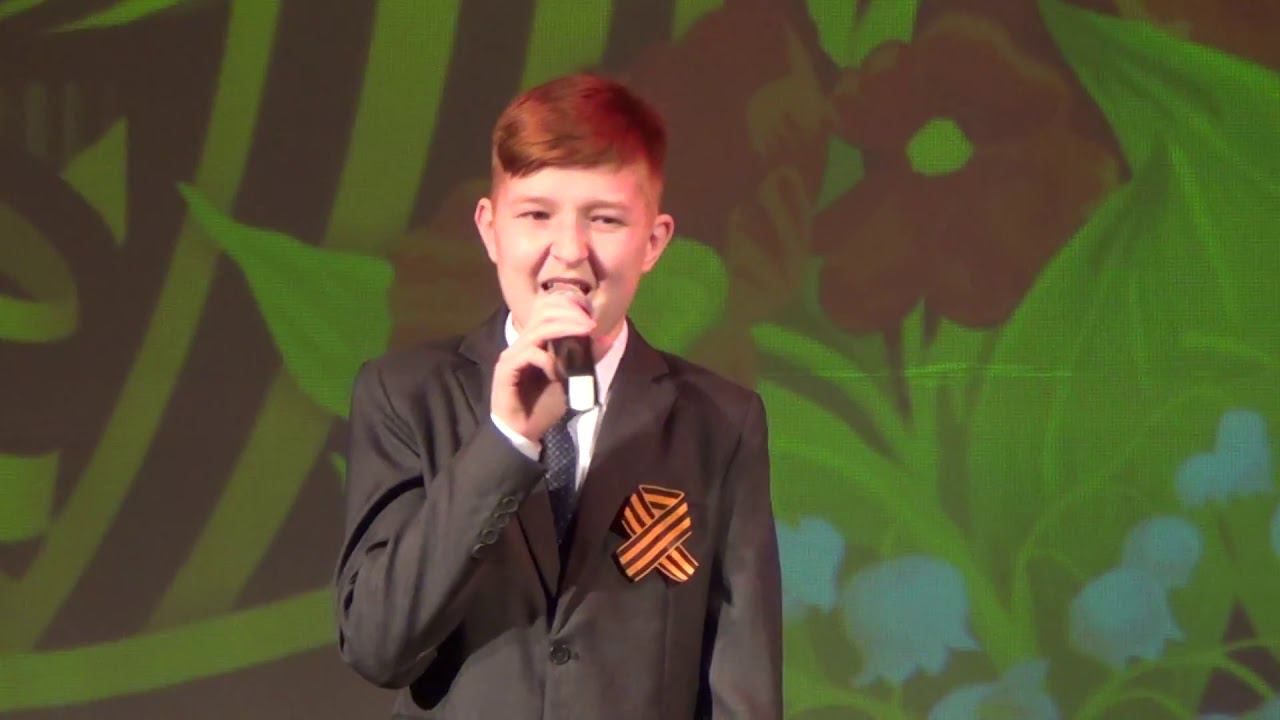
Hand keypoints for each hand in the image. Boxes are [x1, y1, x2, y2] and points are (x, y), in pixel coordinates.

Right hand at [490, 292, 595, 441]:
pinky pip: (530, 354)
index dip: (566, 305)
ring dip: (564, 330)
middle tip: (590, 325)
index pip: (545, 308)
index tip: (589, 313)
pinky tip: (558, 373)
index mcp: (533, 341)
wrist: (522, 431)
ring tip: (583, 335)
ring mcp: (512, 355)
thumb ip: (582, 359)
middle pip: (543, 312)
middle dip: (570, 314)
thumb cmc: (543, 406)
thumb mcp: (569, 379)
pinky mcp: (506, 369)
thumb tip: (603, 338)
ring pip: (538, 330)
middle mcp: (521, 343)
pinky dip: (548, 360)